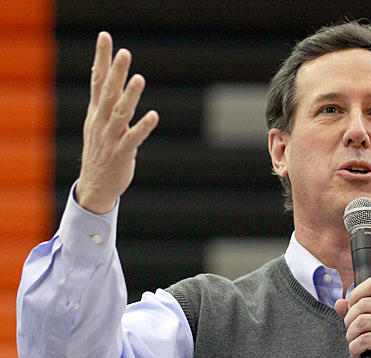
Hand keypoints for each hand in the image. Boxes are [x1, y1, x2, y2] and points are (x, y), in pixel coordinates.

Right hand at [76, 32, 158, 213]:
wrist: (95, 186)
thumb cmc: (101, 150)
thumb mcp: (97, 122)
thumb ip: (103, 98)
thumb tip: (101, 73)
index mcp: (96, 112)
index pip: (97, 80)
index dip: (102, 59)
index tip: (105, 37)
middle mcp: (101, 122)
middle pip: (108, 93)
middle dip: (115, 72)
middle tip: (124, 52)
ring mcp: (111, 137)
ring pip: (120, 113)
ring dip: (130, 97)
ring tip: (139, 79)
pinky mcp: (122, 153)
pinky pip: (134, 138)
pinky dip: (143, 126)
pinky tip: (154, 115)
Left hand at [334, 277, 370, 357]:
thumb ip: (361, 313)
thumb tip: (339, 303)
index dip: (356, 294)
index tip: (351, 310)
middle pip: (361, 304)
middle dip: (349, 322)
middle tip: (352, 335)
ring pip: (360, 322)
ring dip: (351, 337)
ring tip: (355, 346)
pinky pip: (364, 339)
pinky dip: (355, 349)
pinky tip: (359, 355)